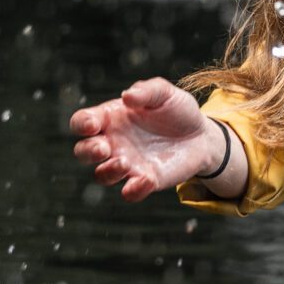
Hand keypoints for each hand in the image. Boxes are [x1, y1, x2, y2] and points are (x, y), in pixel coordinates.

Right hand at [69, 78, 222, 202]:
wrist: (201, 135)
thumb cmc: (176, 110)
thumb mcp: (164, 93)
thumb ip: (146, 91)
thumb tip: (127, 96)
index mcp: (110, 118)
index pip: (82, 122)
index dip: (81, 124)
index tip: (93, 125)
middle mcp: (113, 143)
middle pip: (83, 152)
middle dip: (88, 152)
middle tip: (104, 148)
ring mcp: (127, 164)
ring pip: (102, 175)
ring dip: (107, 172)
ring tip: (124, 163)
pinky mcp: (145, 180)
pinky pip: (130, 192)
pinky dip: (133, 190)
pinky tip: (146, 180)